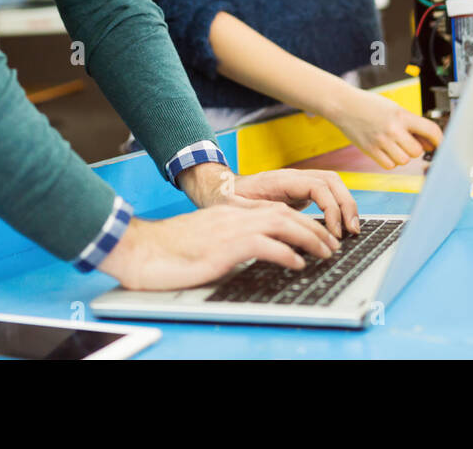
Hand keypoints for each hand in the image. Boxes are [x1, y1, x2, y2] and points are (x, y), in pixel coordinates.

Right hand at [97, 203, 340, 290]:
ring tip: (325, 253)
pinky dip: (285, 253)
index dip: (301, 220)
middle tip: (331, 245)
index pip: (274, 210)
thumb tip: (249, 253)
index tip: (318, 234)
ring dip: (308, 238)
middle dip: (313, 228)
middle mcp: (234, 216)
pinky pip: (264, 245)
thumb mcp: (205, 241)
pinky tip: (298, 263)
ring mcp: (229, 229)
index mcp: (230, 213)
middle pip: (284, 214)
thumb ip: (228, 241)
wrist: (141, 250)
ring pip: (281, 224)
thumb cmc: (168, 251)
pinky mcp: (224, 246)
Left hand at [176, 163, 360, 238]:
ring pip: (333, 185)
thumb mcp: (235, 207)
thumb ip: (255, 211)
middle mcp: (293, 177)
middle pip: (331, 181)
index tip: (333, 231)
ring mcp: (298, 183)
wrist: (220, 189)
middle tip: (352, 231)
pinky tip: (340, 228)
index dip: (330, 208)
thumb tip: (276, 219)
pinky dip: (338, 208)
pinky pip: (327, 195)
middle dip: (346, 204)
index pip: (317, 186)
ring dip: (346, 205)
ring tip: (352, 231)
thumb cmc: (225, 199)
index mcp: (280, 179)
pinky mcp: (300, 192)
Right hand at [326, 85, 442, 169]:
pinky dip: (390, 161)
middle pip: (417, 151)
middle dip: (415, 148)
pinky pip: (389, 165)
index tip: (441, 145)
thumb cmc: (370, 105)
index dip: (440, 140)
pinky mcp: (370, 150)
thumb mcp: (395, 109)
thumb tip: (430, 144)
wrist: (344, 105)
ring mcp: (381, 141)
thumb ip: (412, 125)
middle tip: (407, 141)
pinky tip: (385, 150)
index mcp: (402, 115)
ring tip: (394, 145)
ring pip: (404, 161)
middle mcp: (393, 129)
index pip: (431, 130)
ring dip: (403, 156)